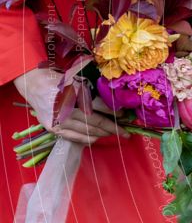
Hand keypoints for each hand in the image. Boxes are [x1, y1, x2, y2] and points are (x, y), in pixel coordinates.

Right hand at [13, 68, 130, 145]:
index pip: (100, 106)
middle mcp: (68, 109)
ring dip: (102, 134)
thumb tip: (114, 106)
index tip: (124, 116)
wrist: (35, 86)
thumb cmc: (61, 83)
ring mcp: (60, 121)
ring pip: (87, 131)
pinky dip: (88, 139)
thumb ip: (94, 95)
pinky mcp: (54, 128)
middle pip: (96, 122)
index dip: (114, 112)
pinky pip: (75, 137)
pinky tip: (97, 138)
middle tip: (125, 132)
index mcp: (75, 95)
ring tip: (113, 134)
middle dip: (113, 128)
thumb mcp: (80, 83)